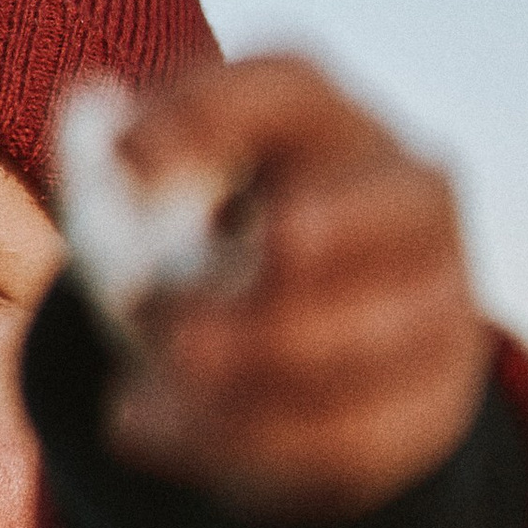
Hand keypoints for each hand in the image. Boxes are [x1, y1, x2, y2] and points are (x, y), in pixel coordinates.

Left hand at [100, 55, 488, 518]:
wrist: (309, 372)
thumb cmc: (221, 258)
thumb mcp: (166, 207)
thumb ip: (119, 165)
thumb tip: (90, 108)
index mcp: (335, 127)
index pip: (291, 88)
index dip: (207, 114)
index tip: (121, 164)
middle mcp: (408, 201)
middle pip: (374, 208)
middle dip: (274, 255)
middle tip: (150, 305)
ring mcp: (437, 305)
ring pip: (361, 339)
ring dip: (237, 369)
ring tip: (133, 392)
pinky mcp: (426, 408)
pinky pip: (347, 434)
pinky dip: (239, 439)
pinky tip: (147, 430)